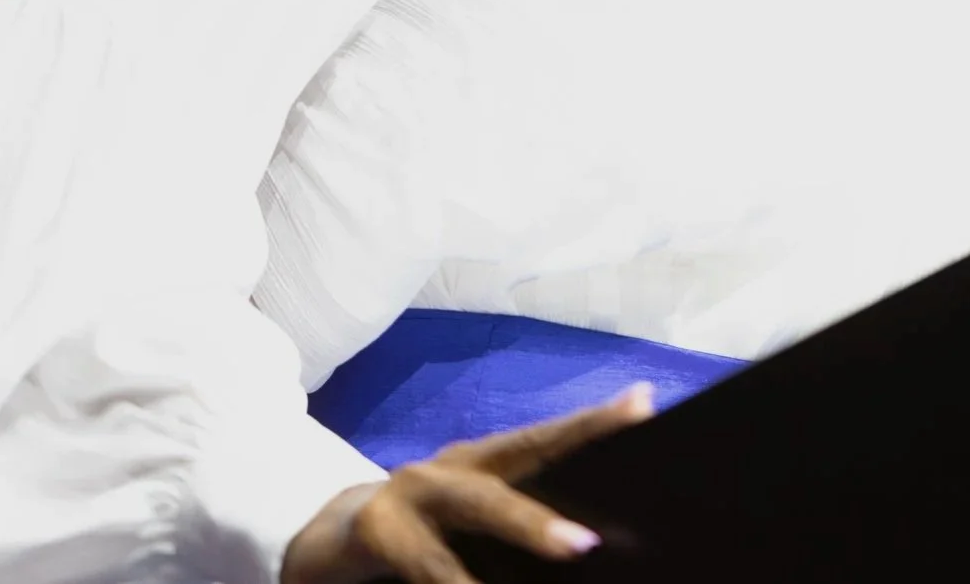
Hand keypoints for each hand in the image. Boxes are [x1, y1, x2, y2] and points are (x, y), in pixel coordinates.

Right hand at [281, 382, 654, 583]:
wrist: (325, 539)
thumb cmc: (418, 533)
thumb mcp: (469, 517)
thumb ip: (516, 511)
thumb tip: (590, 538)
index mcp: (482, 461)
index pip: (544, 438)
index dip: (591, 422)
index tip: (644, 403)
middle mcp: (450, 467)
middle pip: (513, 459)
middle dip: (552, 488)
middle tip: (589, 537)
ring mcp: (408, 493)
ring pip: (468, 516)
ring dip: (511, 542)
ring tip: (566, 555)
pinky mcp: (374, 530)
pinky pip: (420, 561)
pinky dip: (449, 582)